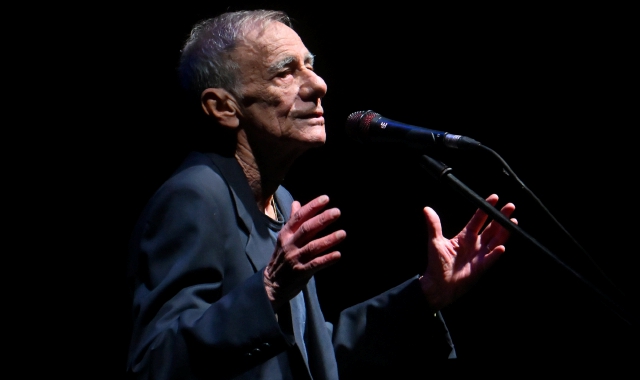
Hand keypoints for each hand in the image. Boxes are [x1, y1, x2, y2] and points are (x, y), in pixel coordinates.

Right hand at [264, 195, 345, 309]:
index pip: (299, 217)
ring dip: (328, 240)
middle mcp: (289, 244)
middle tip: (337, 212)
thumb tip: (296, 203)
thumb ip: (293, 221)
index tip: (325, 199)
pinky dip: (326, 259)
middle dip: (322, 219)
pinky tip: (338, 255)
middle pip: (306, 229)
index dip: (312, 207)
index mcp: (286, 234)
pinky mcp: (300, 272)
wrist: (271, 284)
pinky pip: (315, 264)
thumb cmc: (282, 257)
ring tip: (343, 234)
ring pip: (312, 247)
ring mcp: (294, 259)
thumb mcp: (284, 238)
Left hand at [419, 194, 516, 310]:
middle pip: (491, 228)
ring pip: (496, 240)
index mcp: (465, 236)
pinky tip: (501, 247)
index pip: (478, 219)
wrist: (439, 285)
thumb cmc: (437, 264)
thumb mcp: (435, 242)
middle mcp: (475, 244)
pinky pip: (491, 259)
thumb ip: (434, 225)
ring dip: (504, 232)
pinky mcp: (481, 267)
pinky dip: (496, 253)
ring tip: (513, 221)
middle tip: (510, 206)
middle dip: (501, 217)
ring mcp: (480, 255)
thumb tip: (426, 209)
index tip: (494, 197)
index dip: (486, 208)